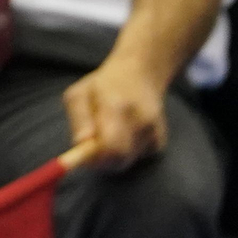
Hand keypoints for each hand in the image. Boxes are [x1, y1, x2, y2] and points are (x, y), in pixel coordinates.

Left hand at [61, 54, 170, 168]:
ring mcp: (154, 132)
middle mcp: (141, 120)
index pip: (110, 146)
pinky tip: (121, 134)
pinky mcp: (159, 142)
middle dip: (98, 161)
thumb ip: (79, 118)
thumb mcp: (79, 94)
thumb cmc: (101, 86)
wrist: (140, 75)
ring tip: (105, 132)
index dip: (92, 159)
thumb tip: (81, 143)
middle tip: (86, 148)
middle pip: (119, 159)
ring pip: (124, 161)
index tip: (78, 158)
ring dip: (109, 156)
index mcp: (117, 106)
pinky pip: (134, 159)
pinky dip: (123, 153)